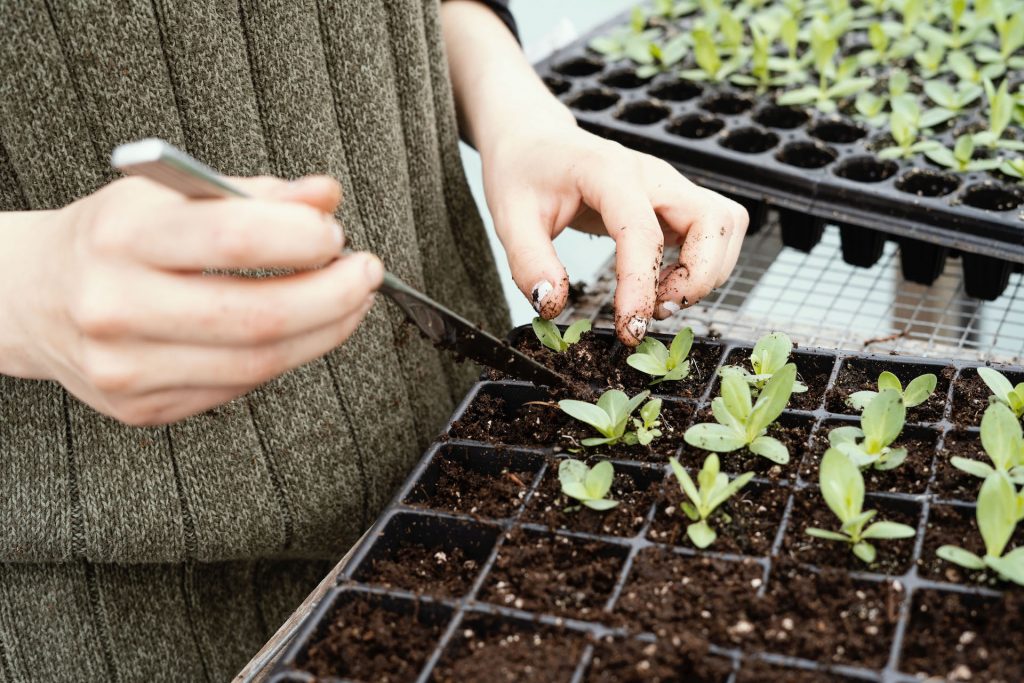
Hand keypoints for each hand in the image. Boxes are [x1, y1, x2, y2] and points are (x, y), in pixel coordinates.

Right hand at [0, 175, 381, 425]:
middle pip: (258, 317)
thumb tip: (327, 197)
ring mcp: (126, 368)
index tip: (335, 233)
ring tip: (348, 303)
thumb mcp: (173, 195)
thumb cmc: (113, 237)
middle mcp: (117, 306)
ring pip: (257, 365)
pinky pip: (238, 389)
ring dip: (324, 333)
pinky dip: (283, 359)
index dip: (302, 238)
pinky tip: (298, 332)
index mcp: (123, 237)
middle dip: (334, 297)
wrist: (31, 296)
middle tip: (366, 275)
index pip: (233, 238)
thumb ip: (257, 194)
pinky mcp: (142, 409)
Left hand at [480, 124, 746, 346]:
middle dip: (699, 277)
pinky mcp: (675, 201)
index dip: (641, 286)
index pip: (642, 232)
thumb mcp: (509, 217)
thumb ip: (529, 263)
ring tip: (661, 299)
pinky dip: (704, 265)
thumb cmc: (523, 173)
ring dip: (707, 272)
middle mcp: (652, 174)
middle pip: (714, 220)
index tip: (629, 328)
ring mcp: (669, 185)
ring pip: (725, 225)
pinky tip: (663, 285)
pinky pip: (715, 231)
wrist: (535, 140)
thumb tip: (553, 305)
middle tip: (657, 310)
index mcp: (608, 172)